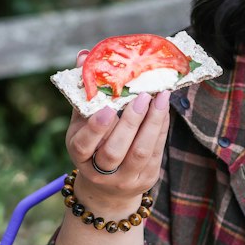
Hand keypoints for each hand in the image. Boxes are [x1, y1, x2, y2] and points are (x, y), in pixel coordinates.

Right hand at [65, 51, 170, 211]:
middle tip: (143, 95)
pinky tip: (164, 110)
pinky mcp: (146, 179)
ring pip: (140, 152)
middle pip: (115, 151)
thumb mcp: (82, 122)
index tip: (108, 108)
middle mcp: (100, 172)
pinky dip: (161, 129)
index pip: (83, 145)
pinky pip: (156, 152)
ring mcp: (124, 179)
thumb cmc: (93, 146)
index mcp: (79, 156)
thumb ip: (85, 92)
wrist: (107, 188)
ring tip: (161, 97)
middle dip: (131, 122)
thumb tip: (85, 55)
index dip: (95, 128)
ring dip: (153, 122)